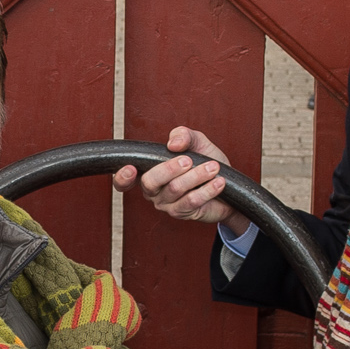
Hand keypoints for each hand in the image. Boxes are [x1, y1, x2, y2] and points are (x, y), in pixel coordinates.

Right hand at [112, 127, 248, 238]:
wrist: (228, 184)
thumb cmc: (207, 162)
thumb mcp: (196, 142)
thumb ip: (183, 135)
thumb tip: (173, 143)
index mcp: (149, 172)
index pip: (124, 180)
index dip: (122, 177)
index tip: (130, 169)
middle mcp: (153, 191)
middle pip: (150, 182)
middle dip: (170, 168)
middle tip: (189, 160)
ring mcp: (166, 204)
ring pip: (175, 189)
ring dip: (197, 176)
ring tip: (213, 167)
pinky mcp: (183, 213)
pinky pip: (191, 201)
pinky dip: (207, 189)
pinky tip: (218, 181)